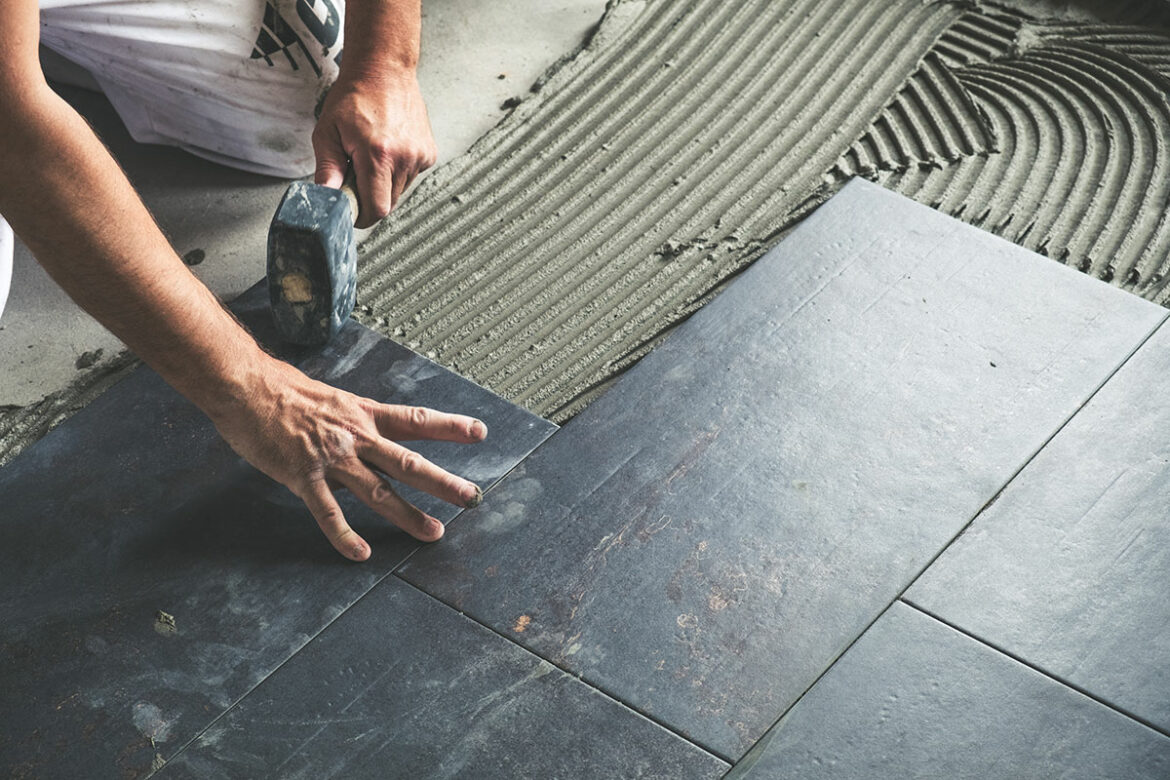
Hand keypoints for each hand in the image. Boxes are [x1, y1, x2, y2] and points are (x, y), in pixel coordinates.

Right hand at [211, 357, 485, 560]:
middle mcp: (355, 435)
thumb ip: (351, 423)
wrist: (244, 385)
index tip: (479, 432)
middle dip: (443, 481)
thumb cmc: (281, 389)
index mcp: (363, 414)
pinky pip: (328, 512)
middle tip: (472, 497)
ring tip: (434, 532)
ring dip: (409, 514)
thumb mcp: (330, 399)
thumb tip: (367, 440)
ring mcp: (331, 457)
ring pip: (379, 491)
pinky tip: (362, 553)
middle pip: (408, 461)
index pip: (415, 420)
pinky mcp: (303, 476)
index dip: (449, 426)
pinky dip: (345, 535)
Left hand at [312, 70, 436, 227]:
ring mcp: (420, 156)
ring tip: (372, 156)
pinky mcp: (429, 153)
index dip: (361, 215)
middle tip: (356, 174)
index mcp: (378, 155)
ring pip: (400, 192)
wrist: (384, 70)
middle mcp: (404, 157)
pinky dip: (397, 172)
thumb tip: (326, 196)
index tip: (351, 209)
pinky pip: (411, 177)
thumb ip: (327, 169)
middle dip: (370, 198)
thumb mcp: (328, 131)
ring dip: (384, 184)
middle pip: (389, 204)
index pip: (376, 209)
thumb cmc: (355, 97)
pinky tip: (388, 150)